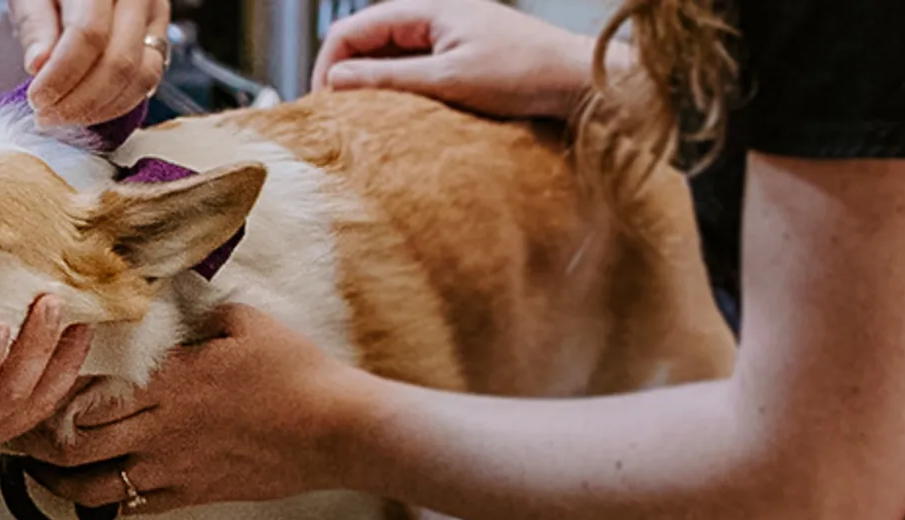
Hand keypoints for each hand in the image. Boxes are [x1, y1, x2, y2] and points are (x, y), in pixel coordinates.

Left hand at [8, 304, 377, 514]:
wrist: (336, 429)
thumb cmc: (296, 371)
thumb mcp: (243, 321)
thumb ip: (197, 313)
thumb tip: (170, 296)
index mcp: (166, 381)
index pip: (85, 393)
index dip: (49, 394)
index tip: (28, 385)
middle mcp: (159, 429)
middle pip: (76, 445)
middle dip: (37, 442)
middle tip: (14, 433)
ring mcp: (173, 468)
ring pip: (95, 487)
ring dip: (60, 482)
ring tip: (43, 471)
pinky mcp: (193, 494)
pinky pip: (134, 507)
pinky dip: (106, 502)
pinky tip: (95, 492)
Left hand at [9, 0, 170, 126]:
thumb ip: (35, 25)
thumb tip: (37, 65)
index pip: (89, 34)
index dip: (62, 75)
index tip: (37, 99)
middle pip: (120, 61)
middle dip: (81, 101)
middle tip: (47, 115)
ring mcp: (155, 18)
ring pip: (141, 77)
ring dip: (101, 108)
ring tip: (64, 116)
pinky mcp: (159, 38)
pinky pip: (148, 81)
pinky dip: (117, 103)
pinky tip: (88, 109)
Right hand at [311, 0, 599, 119]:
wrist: (582, 83)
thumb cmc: (526, 74)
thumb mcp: (449, 80)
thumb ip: (388, 79)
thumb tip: (335, 81)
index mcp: (427, 9)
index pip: (352, 30)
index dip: (327, 66)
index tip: (322, 107)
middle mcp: (435, 16)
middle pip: (367, 42)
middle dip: (345, 77)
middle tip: (336, 120)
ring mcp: (450, 37)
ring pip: (390, 58)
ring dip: (373, 87)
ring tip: (365, 124)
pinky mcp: (465, 58)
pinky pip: (416, 71)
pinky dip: (401, 92)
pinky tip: (400, 120)